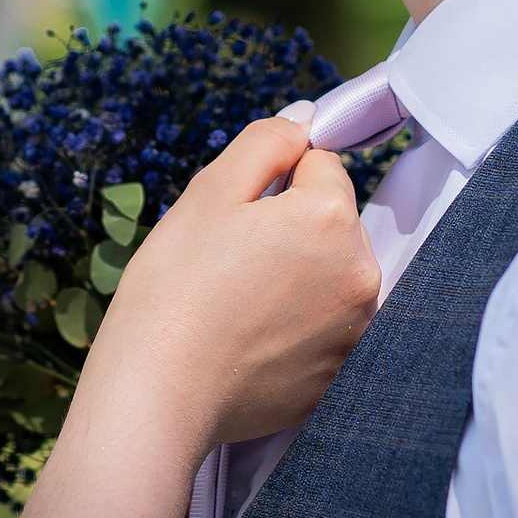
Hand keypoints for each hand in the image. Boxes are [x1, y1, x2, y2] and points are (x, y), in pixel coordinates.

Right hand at [72, 117, 378, 476]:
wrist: (156, 395)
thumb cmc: (173, 289)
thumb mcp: (208, 194)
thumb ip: (265, 144)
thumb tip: (304, 121)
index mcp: (331, 218)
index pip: (320, 167)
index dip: (273, 183)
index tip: (236, 216)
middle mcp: (361, 274)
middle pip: (333, 224)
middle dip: (292, 229)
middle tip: (230, 263)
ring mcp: (355, 332)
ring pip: (330, 277)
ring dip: (299, 279)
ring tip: (239, 306)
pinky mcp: (339, 377)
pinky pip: (326, 330)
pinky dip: (298, 330)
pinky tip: (252, 342)